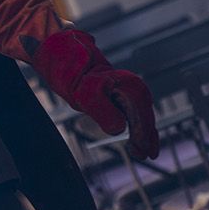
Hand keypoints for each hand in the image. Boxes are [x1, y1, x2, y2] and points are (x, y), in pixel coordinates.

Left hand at [32, 29, 158, 159]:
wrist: (61, 53)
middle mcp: (132, 85)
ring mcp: (126, 87)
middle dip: (147, 137)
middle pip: (145, 116)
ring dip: (143, 132)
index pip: (142, 117)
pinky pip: (133, 110)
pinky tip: (135, 137)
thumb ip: (104, 112)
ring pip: (141, 113)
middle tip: (146, 156)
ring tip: (143, 152)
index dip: (144, 135)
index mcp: (129, 85)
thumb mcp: (85, 95)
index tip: (143, 152)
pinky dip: (136, 124)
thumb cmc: (71, 71)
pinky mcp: (118, 90)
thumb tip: (120, 129)